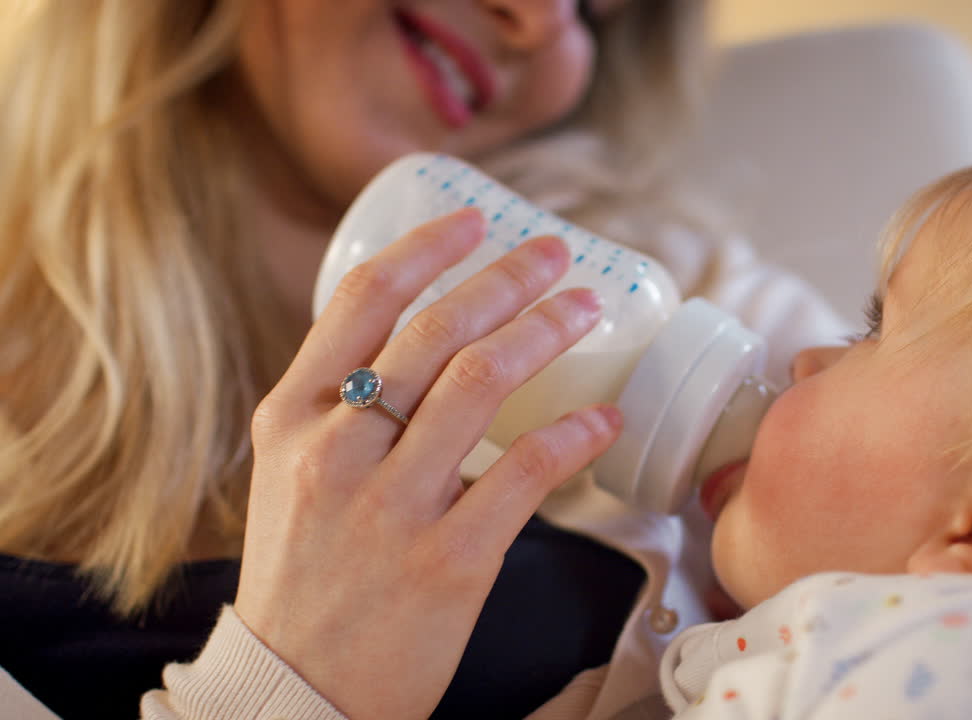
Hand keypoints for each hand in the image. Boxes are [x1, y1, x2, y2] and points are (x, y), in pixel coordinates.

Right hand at [235, 208, 620, 719]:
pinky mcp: (449, 559)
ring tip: (586, 310)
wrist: (297, 689)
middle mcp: (334, 451)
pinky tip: (602, 418)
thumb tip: (420, 344)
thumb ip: (340, 407)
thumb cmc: (303, 575)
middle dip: (505, 279)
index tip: (476, 220)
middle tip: (555, 255)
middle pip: (434, 332)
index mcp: (291, 418)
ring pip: (481, 385)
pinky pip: (525, 473)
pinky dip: (573, 436)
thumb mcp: (289, 473)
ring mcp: (391, 505)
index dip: (427, 248)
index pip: (360, 301)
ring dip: (546, 334)